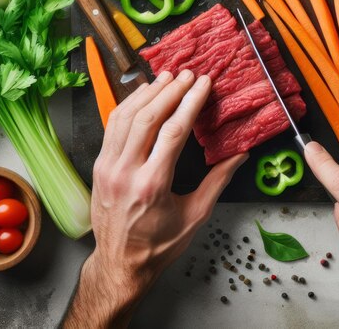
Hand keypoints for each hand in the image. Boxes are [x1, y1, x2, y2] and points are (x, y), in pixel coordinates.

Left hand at [64, 70, 246, 328]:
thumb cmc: (159, 244)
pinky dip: (128, 104)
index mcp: (153, 185)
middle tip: (187, 74)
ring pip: (125, 117)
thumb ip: (218, 181)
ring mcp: (107, 167)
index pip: (173, 132)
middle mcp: (125, 172)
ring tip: (166, 77)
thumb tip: (240, 154)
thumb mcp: (195, 216)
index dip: (190, 102)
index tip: (202, 84)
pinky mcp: (98, 164)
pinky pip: (112, 125)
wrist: (119, 264)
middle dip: (170, 91)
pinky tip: (142, 94)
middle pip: (147, 118)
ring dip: (147, 93)